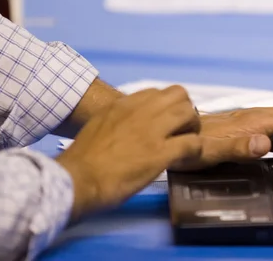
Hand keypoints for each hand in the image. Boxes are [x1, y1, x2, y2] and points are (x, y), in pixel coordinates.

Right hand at [56, 86, 201, 220]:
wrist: (77, 180)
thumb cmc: (82, 159)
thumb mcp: (99, 124)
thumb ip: (117, 119)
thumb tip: (128, 124)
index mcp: (124, 104)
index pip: (157, 92)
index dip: (166, 107)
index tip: (164, 122)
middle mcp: (141, 111)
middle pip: (179, 95)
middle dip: (185, 111)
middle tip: (181, 131)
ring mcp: (152, 131)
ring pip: (189, 113)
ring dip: (192, 128)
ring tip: (186, 144)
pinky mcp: (161, 153)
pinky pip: (193, 143)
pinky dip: (194, 151)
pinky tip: (185, 160)